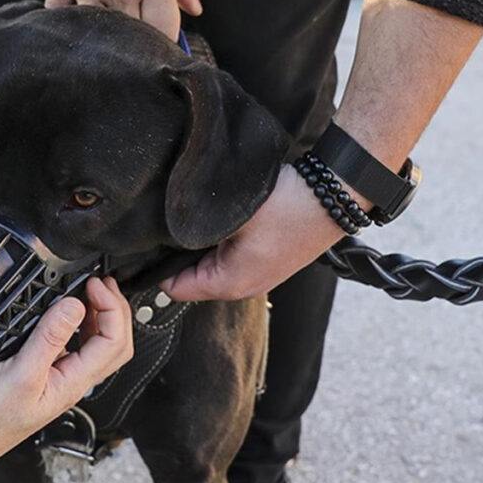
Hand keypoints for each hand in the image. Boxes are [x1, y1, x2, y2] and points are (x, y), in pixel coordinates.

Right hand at [0, 277, 132, 482]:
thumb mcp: (19, 372)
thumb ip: (49, 338)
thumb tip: (75, 306)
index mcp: (74, 383)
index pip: (114, 342)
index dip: (111, 307)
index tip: (94, 285)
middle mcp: (73, 382)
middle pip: (115, 344)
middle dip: (115, 310)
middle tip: (100, 284)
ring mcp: (61, 379)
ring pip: (97, 346)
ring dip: (100, 317)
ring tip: (89, 293)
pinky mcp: (45, 375)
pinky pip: (74, 348)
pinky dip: (79, 325)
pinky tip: (63, 314)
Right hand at [40, 0, 201, 37]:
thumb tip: (193, 9)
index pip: (163, 31)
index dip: (164, 43)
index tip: (160, 44)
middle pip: (131, 39)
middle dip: (134, 43)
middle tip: (133, 33)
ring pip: (96, 32)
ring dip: (102, 32)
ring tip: (106, 20)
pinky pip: (62, 17)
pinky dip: (69, 20)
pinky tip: (77, 13)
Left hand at [160, 165, 346, 301]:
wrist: (336, 194)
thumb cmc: (288, 204)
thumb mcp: (230, 214)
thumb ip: (193, 229)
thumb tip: (163, 234)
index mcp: (231, 284)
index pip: (175, 287)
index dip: (157, 266)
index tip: (146, 243)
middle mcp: (244, 288)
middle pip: (192, 279)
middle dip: (179, 256)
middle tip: (169, 226)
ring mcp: (258, 277)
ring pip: (211, 268)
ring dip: (201, 248)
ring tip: (198, 221)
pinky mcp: (268, 263)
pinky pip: (231, 259)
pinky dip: (221, 244)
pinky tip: (222, 223)